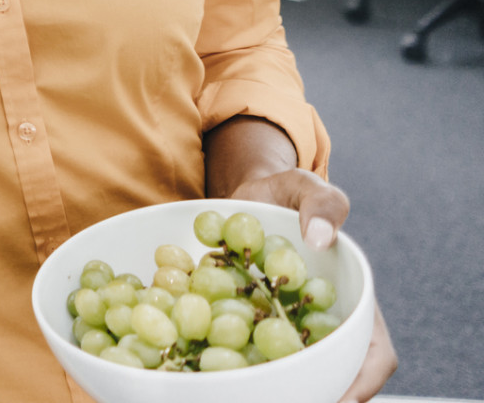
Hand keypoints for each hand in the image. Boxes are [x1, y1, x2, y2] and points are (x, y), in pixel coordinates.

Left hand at [225, 166, 396, 400]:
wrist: (242, 196)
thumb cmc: (286, 194)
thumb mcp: (305, 188)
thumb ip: (322, 205)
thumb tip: (320, 238)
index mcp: (352, 304)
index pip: (373, 356)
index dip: (361, 384)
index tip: (340, 400)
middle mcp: (320, 328)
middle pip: (329, 376)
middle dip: (311, 394)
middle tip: (273, 400)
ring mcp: (283, 332)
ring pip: (285, 373)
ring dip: (265, 386)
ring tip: (233, 390)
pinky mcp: (246, 327)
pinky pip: (242, 355)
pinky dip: (227, 365)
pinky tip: (195, 368)